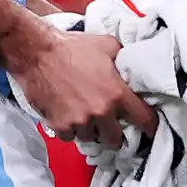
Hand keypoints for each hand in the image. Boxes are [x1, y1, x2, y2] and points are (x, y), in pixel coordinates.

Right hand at [13, 24, 158, 149]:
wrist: (37, 53)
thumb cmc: (73, 47)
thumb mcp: (109, 47)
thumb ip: (125, 61)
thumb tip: (135, 67)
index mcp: (118, 95)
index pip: (145, 121)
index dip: (149, 126)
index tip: (149, 129)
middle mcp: (101, 112)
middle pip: (116, 139)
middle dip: (115, 134)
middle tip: (112, 126)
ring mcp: (79, 122)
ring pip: (91, 138)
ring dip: (91, 131)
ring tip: (87, 118)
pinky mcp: (60, 125)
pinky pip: (70, 137)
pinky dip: (71, 130)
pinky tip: (70, 117)